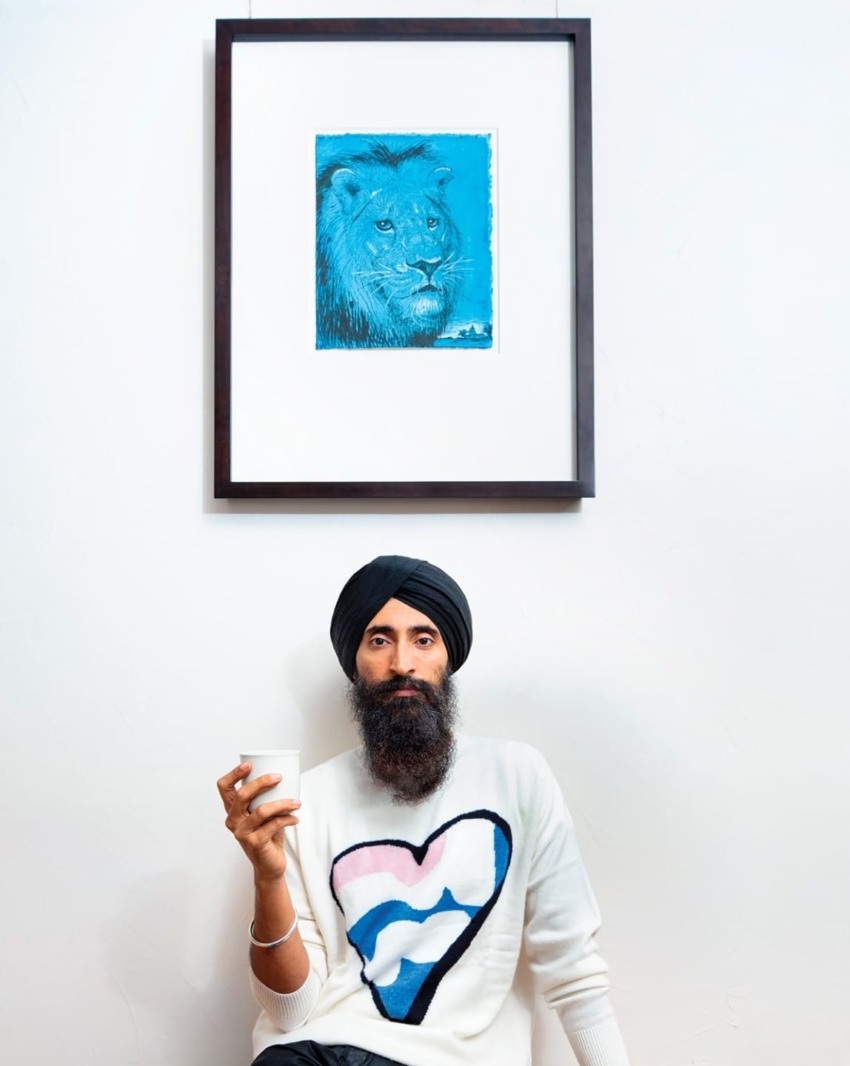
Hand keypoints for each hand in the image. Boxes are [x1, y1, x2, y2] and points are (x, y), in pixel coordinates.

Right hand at [217, 763, 300, 881]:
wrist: (270, 864)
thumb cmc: (268, 834)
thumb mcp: (263, 814)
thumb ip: (266, 798)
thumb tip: (284, 775)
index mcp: (233, 810)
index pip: (224, 788)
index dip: (234, 774)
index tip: (249, 765)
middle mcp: (233, 820)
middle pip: (242, 795)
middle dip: (261, 782)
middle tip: (279, 777)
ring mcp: (242, 833)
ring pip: (262, 810)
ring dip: (283, 804)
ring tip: (297, 803)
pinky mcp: (254, 843)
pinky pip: (273, 825)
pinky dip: (288, 819)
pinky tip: (295, 819)